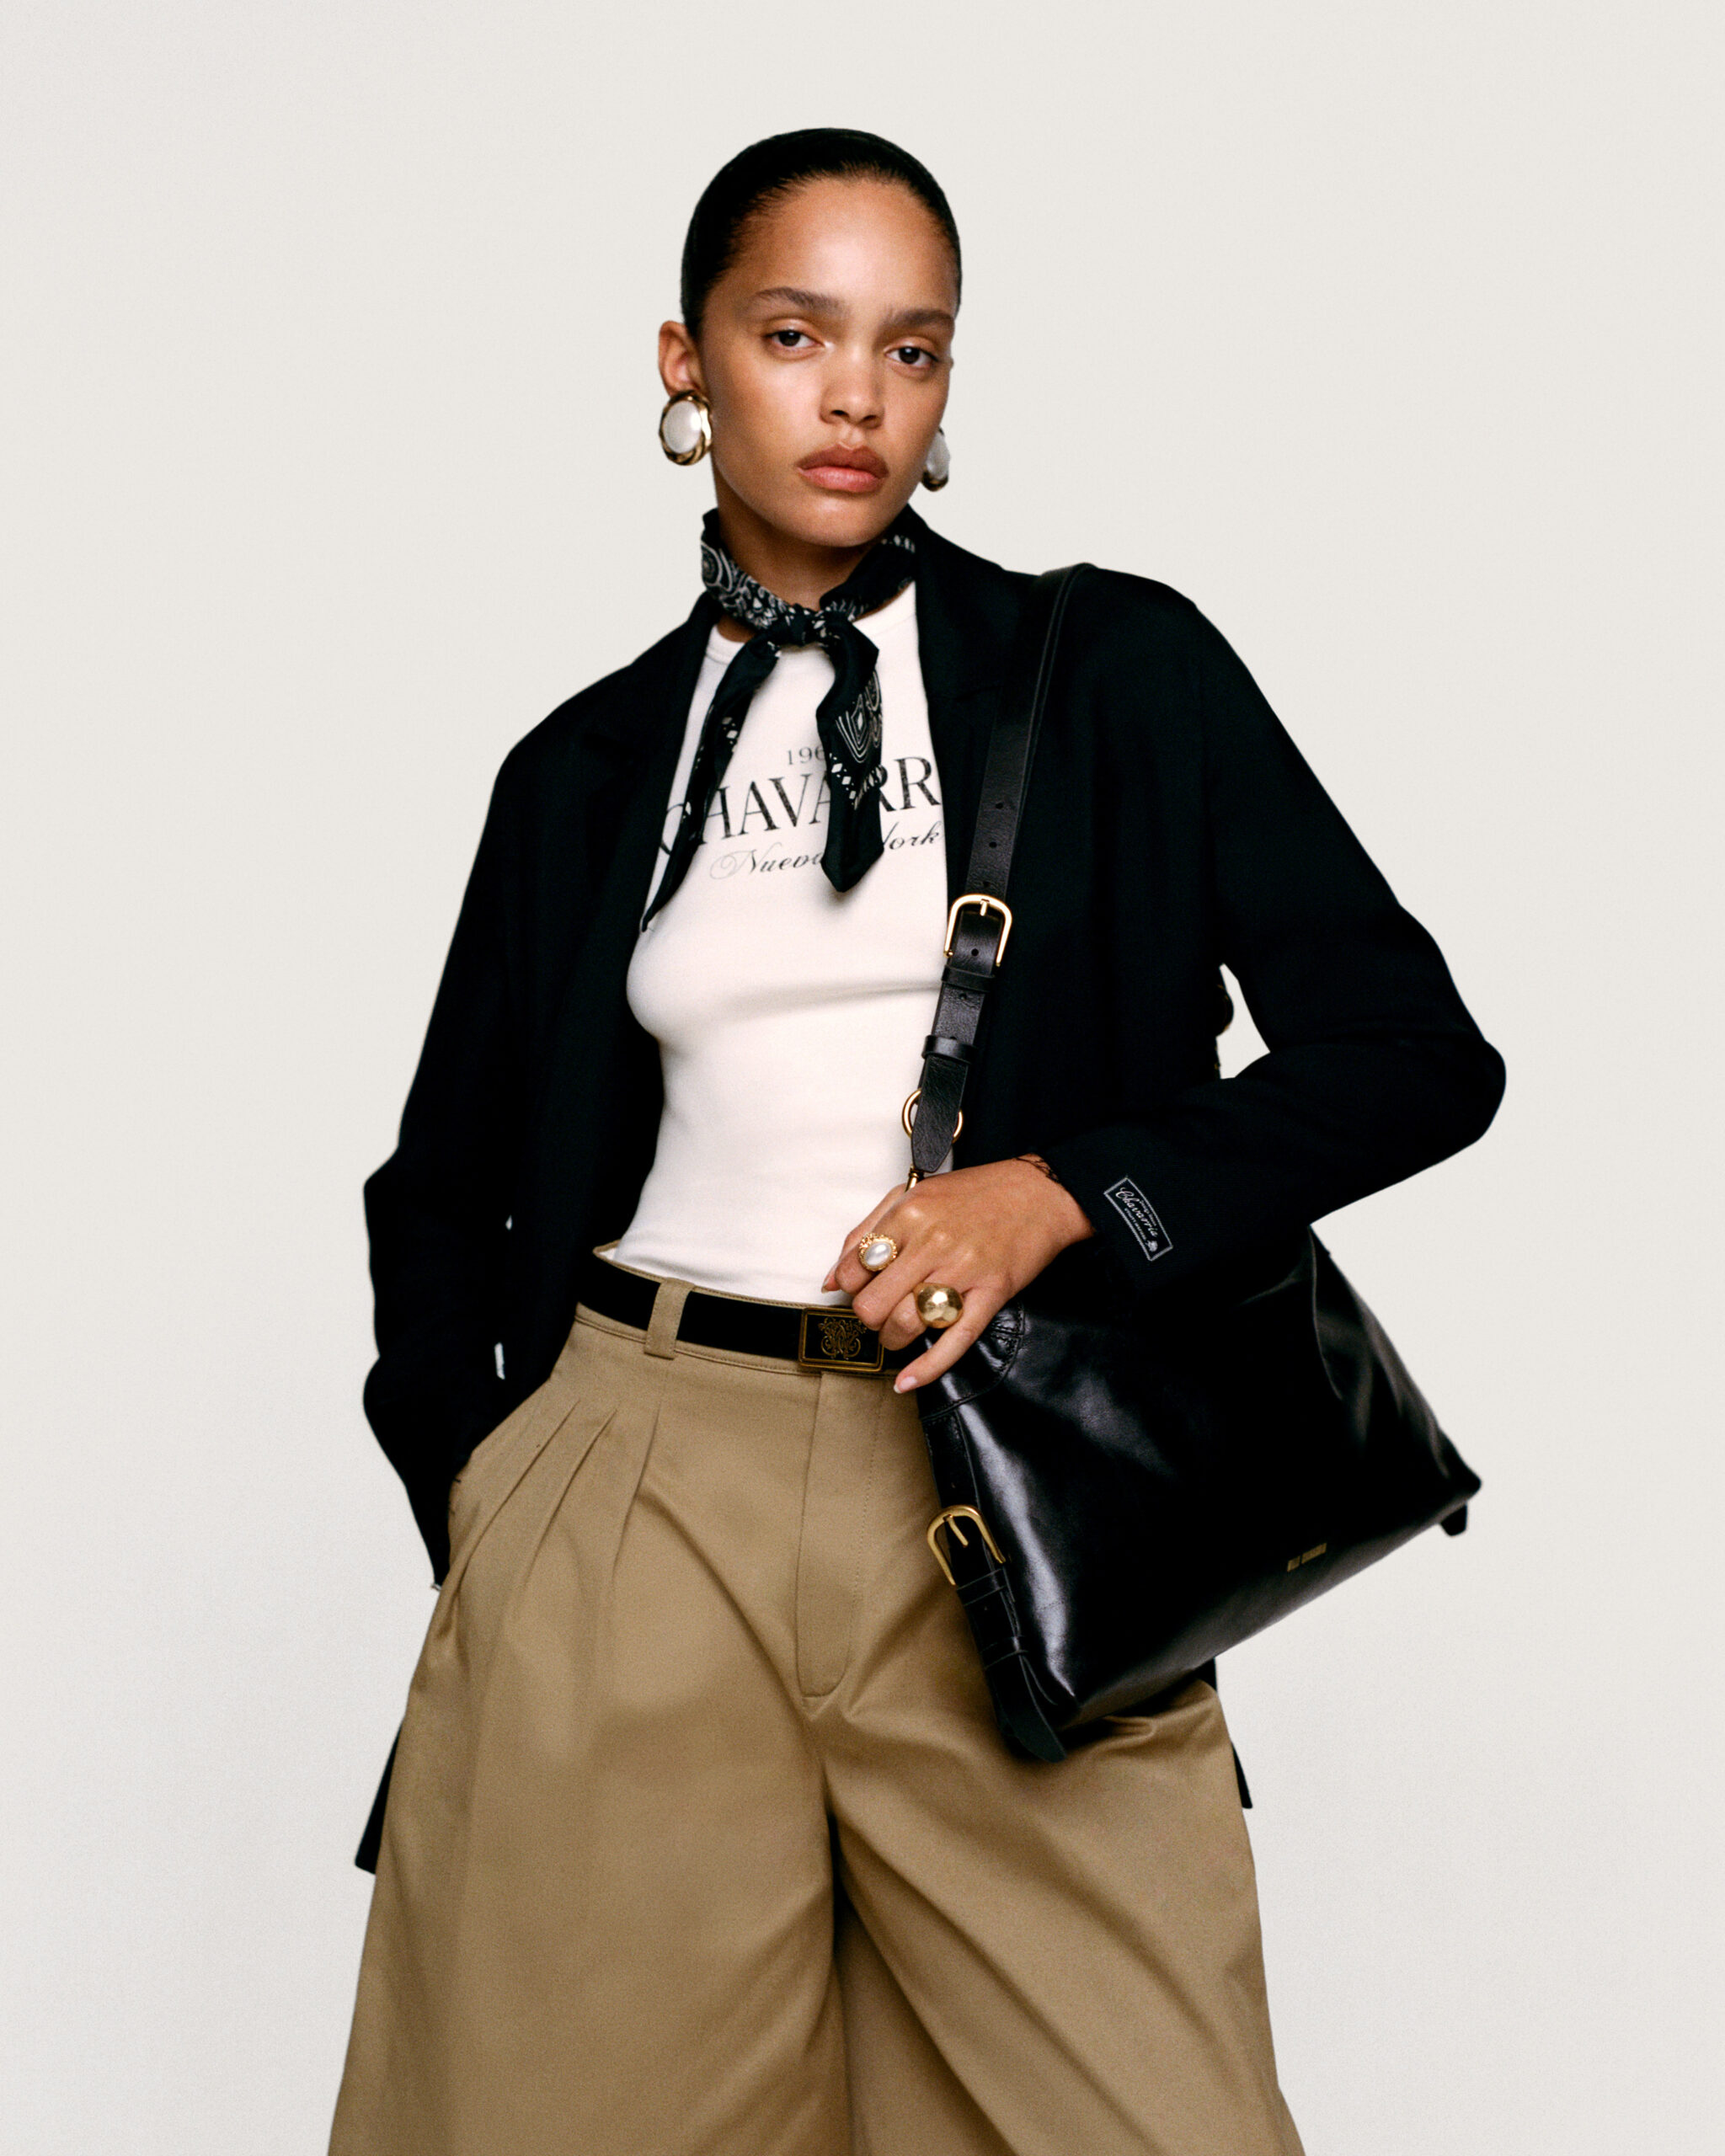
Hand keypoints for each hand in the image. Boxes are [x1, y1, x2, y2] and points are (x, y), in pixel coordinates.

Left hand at [823, 1157, 1093, 1392]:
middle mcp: (932, 1243)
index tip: (864, 1288)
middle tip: (881, 1312)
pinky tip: (907, 1381)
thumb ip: (866, 1232)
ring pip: (906, 1324)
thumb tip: (832, 1280)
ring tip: (899, 1332)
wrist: (1039, 1193)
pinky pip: (954, 1341)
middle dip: (869, 1317)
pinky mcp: (991, 1294)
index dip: (852, 1287)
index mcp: (909, 1215)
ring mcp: (963, 1271)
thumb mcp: (912, 1195)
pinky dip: (927, 1368)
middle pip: (874, 1304)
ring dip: (893, 1339)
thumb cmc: (975, 1193)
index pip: (854, 1270)